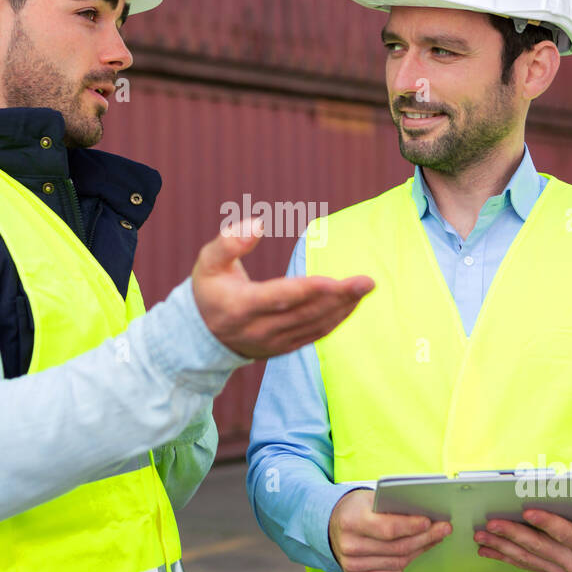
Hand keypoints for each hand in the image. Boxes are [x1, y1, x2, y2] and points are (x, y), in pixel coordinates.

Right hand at [192, 217, 373, 358]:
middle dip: (338, 297)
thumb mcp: (208, 262)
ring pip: (314, 325)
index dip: (308, 290)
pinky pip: (315, 335)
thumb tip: (258, 223)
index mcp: (240, 307)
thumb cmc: (210, 288)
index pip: (279, 298)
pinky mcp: (285, 348)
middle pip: (304, 313)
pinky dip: (337, 319)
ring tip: (365, 288)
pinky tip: (353, 303)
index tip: (334, 280)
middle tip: (367, 281)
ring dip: (343, 307)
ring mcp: (273, 342)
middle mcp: (258, 329)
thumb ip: (229, 242)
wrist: (204, 334)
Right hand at [328, 489, 451, 571]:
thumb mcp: (370, 498)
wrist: (331, 525)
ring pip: (398, 564)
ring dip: (418, 552)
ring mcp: (351, 565)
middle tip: (443, 530)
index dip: (413, 527)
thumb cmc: (355, 509)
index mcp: (351, 521)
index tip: (431, 522)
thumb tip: (426, 517)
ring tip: (431, 540)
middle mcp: (349, 545)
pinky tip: (412, 554)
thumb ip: (393, 507)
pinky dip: (404, 566)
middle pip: (397, 548)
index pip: (389, 528)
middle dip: (425, 539)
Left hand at [473, 497, 571, 571]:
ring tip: (480, 536)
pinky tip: (487, 550)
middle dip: (512, 534)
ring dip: (501, 547)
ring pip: (527, 558)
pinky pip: (526, 564)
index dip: (546, 523)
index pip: (565, 535)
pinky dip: (505, 557)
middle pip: (538, 547)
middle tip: (490, 523)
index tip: (527, 511)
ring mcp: (562, 571)